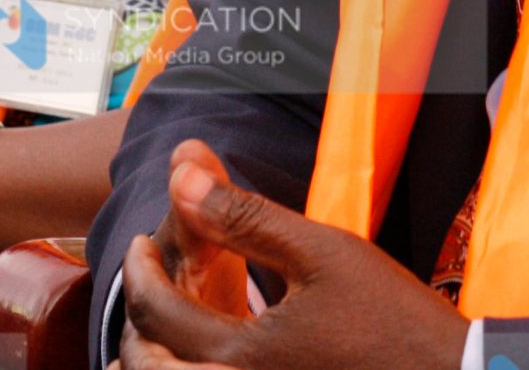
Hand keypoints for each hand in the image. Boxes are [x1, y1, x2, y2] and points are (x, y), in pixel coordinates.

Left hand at [119, 142, 467, 369]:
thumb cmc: (394, 320)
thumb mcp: (322, 253)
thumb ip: (246, 217)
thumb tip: (183, 176)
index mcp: (242, 356)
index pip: (156, 314)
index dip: (139, 271)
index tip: (140, 243)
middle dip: (134, 327)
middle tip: (144, 284)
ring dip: (152, 363)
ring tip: (161, 328)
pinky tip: (204, 355)